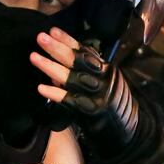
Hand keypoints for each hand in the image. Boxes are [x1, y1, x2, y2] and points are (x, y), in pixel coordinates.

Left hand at [30, 27, 138, 157]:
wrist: (130, 133)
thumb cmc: (114, 107)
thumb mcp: (104, 84)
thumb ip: (83, 74)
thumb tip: (56, 66)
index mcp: (106, 70)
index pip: (85, 51)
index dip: (68, 40)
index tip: (52, 30)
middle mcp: (103, 79)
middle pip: (77, 61)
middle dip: (57, 48)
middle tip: (40, 38)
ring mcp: (97, 95)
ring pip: (71, 78)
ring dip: (50, 66)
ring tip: (34, 56)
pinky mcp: (91, 112)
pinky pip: (70, 100)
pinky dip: (55, 93)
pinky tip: (41, 87)